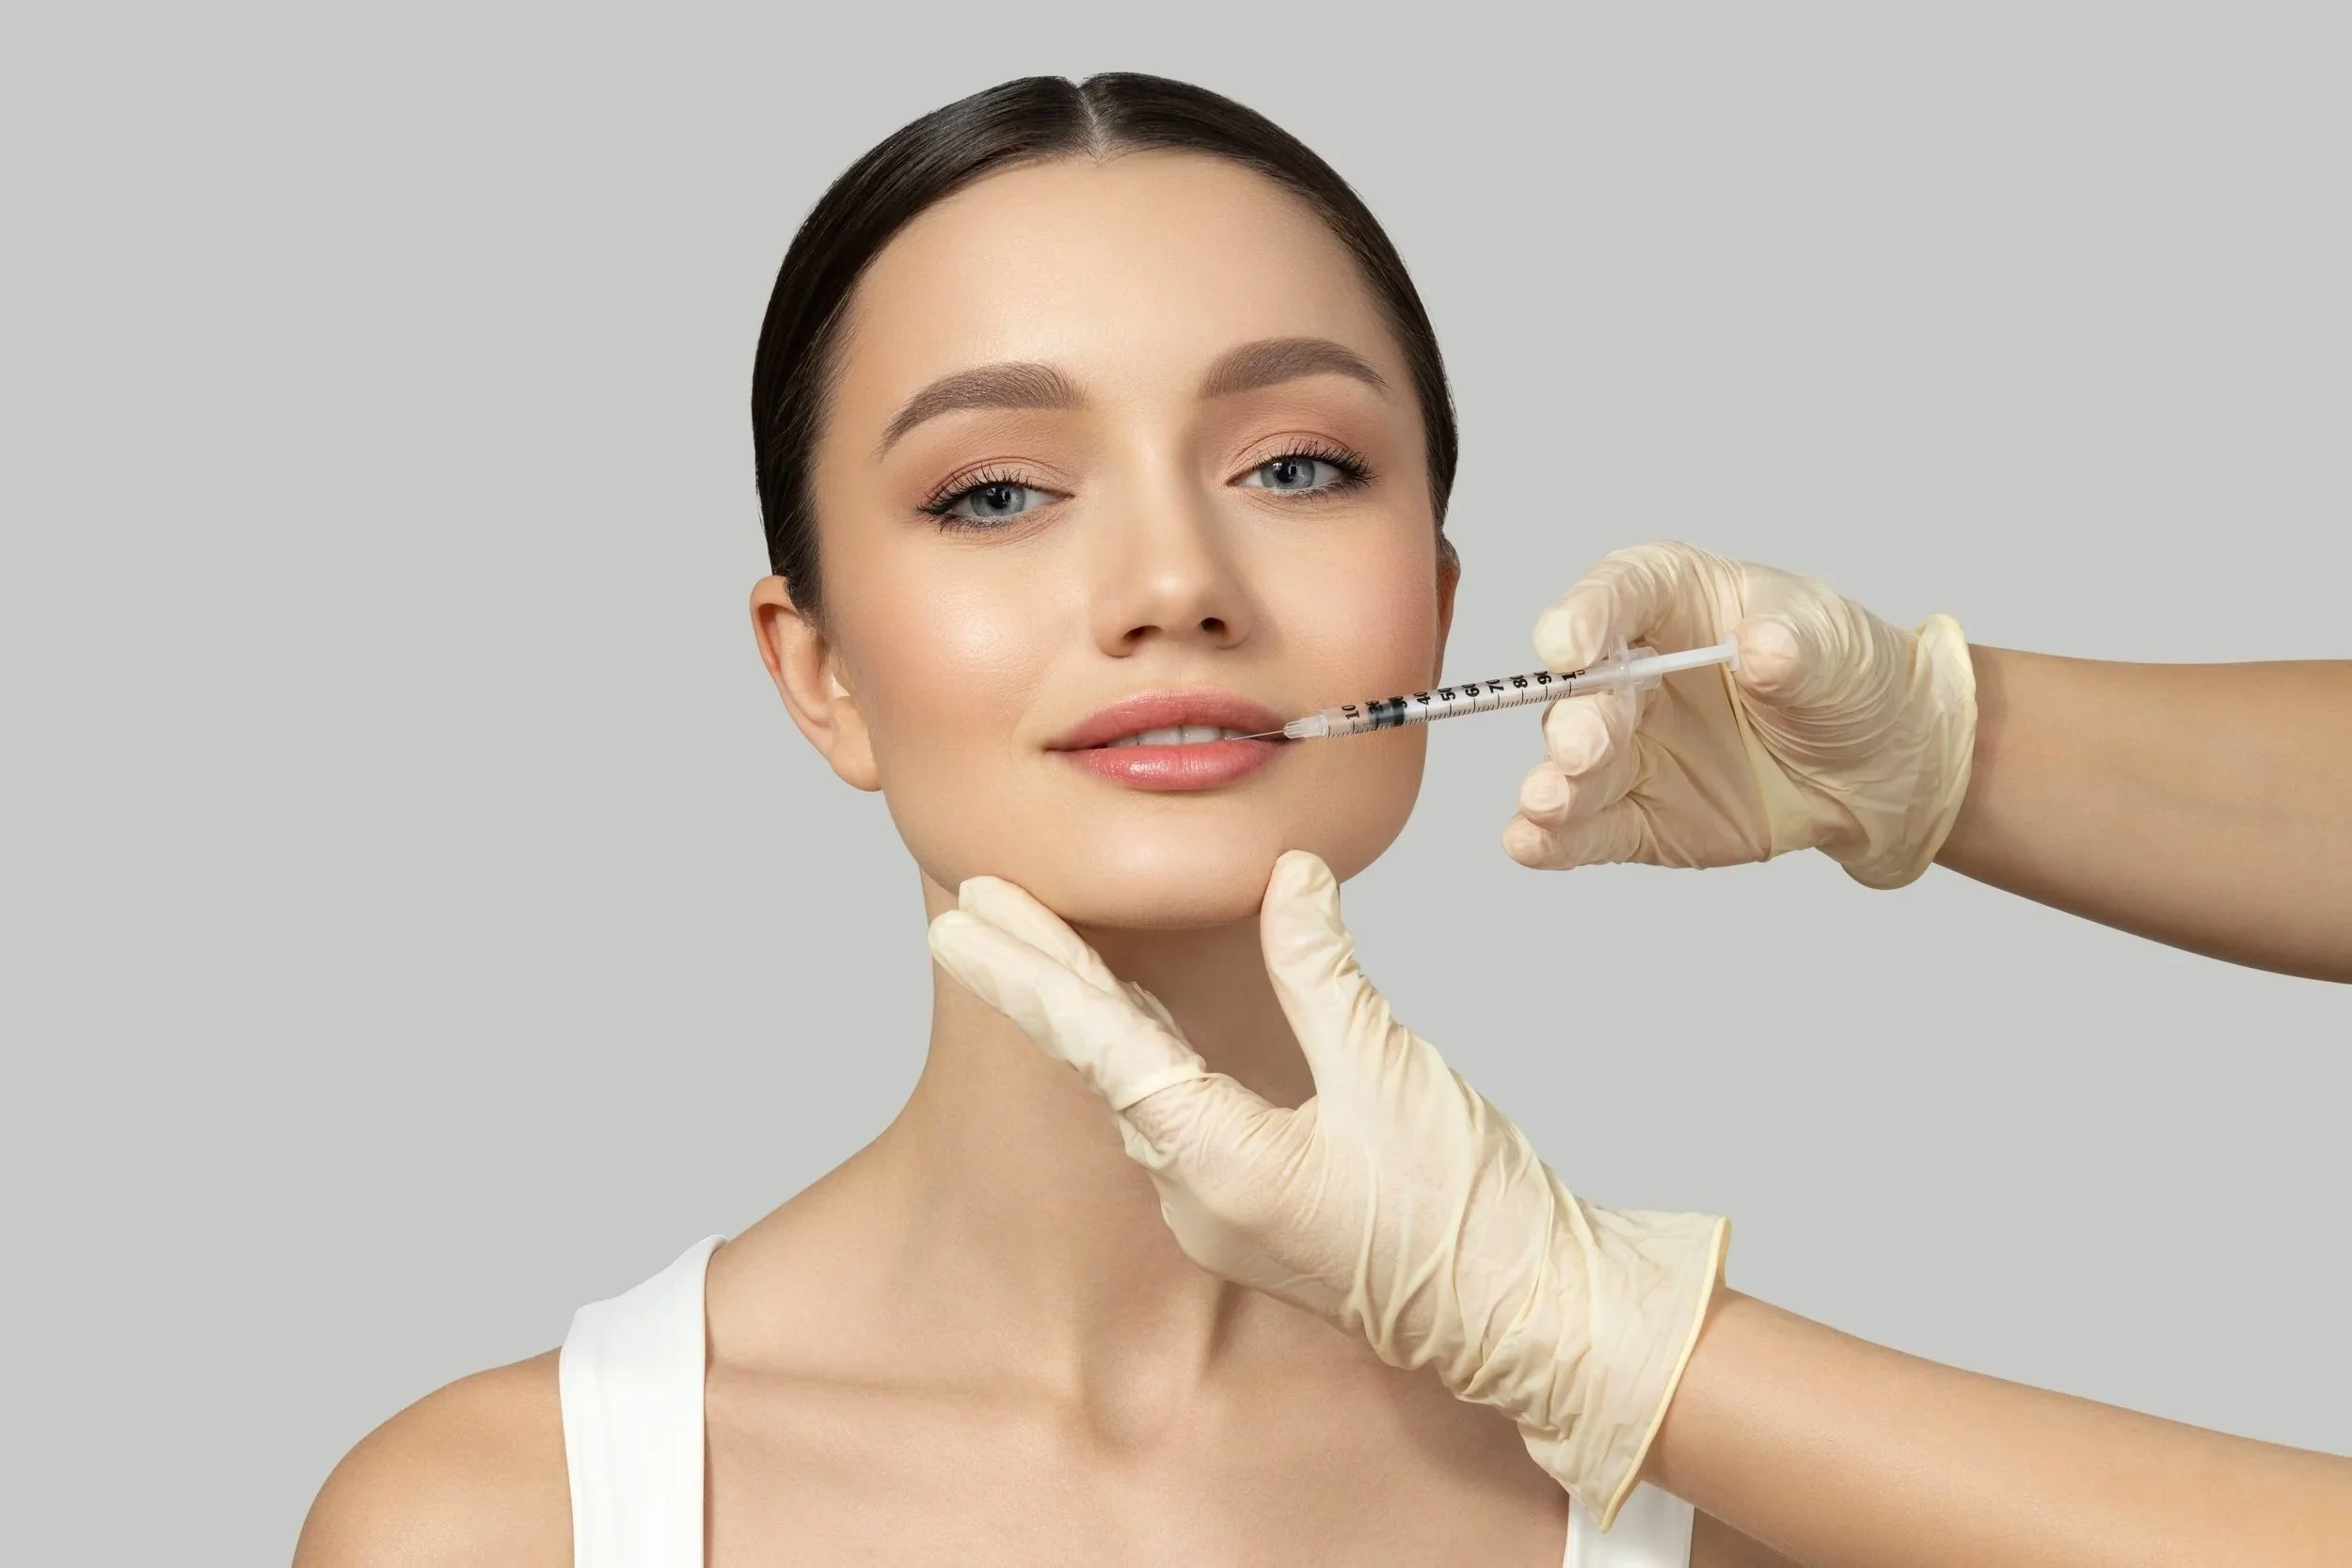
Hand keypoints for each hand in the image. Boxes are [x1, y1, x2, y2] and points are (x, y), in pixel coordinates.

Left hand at [925, 850, 1727, 1529]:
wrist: (1530, 1317)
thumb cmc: (1470, 1215)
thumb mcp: (1392, 1072)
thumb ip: (1323, 971)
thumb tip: (1288, 878)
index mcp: (1222, 1165)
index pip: (1101, 1045)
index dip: (1029, 972)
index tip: (965, 921)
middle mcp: (1200, 1197)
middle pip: (1102, 1061)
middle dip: (1036, 977)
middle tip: (967, 905)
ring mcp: (1222, 1211)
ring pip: (1134, 1087)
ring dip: (1084, 1010)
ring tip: (1030, 937)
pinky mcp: (1254, 1207)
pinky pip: (1176, 1112)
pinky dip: (1141, 1048)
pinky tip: (1127, 1008)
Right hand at [1507, 540, 1977, 888]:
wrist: (1882, 771)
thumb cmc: (1848, 680)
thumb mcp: (1837, 646)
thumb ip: (1795, 644)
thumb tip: (1759, 649)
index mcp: (1673, 601)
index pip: (1619, 594)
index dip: (1585, 614)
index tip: (1565, 643)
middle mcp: (1632, 671)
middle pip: (1585, 688)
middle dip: (1578, 718)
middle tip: (1581, 748)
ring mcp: (1627, 747)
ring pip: (1573, 763)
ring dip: (1555, 783)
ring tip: (1547, 802)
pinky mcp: (1634, 816)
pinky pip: (1585, 828)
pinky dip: (1552, 838)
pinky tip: (1529, 842)